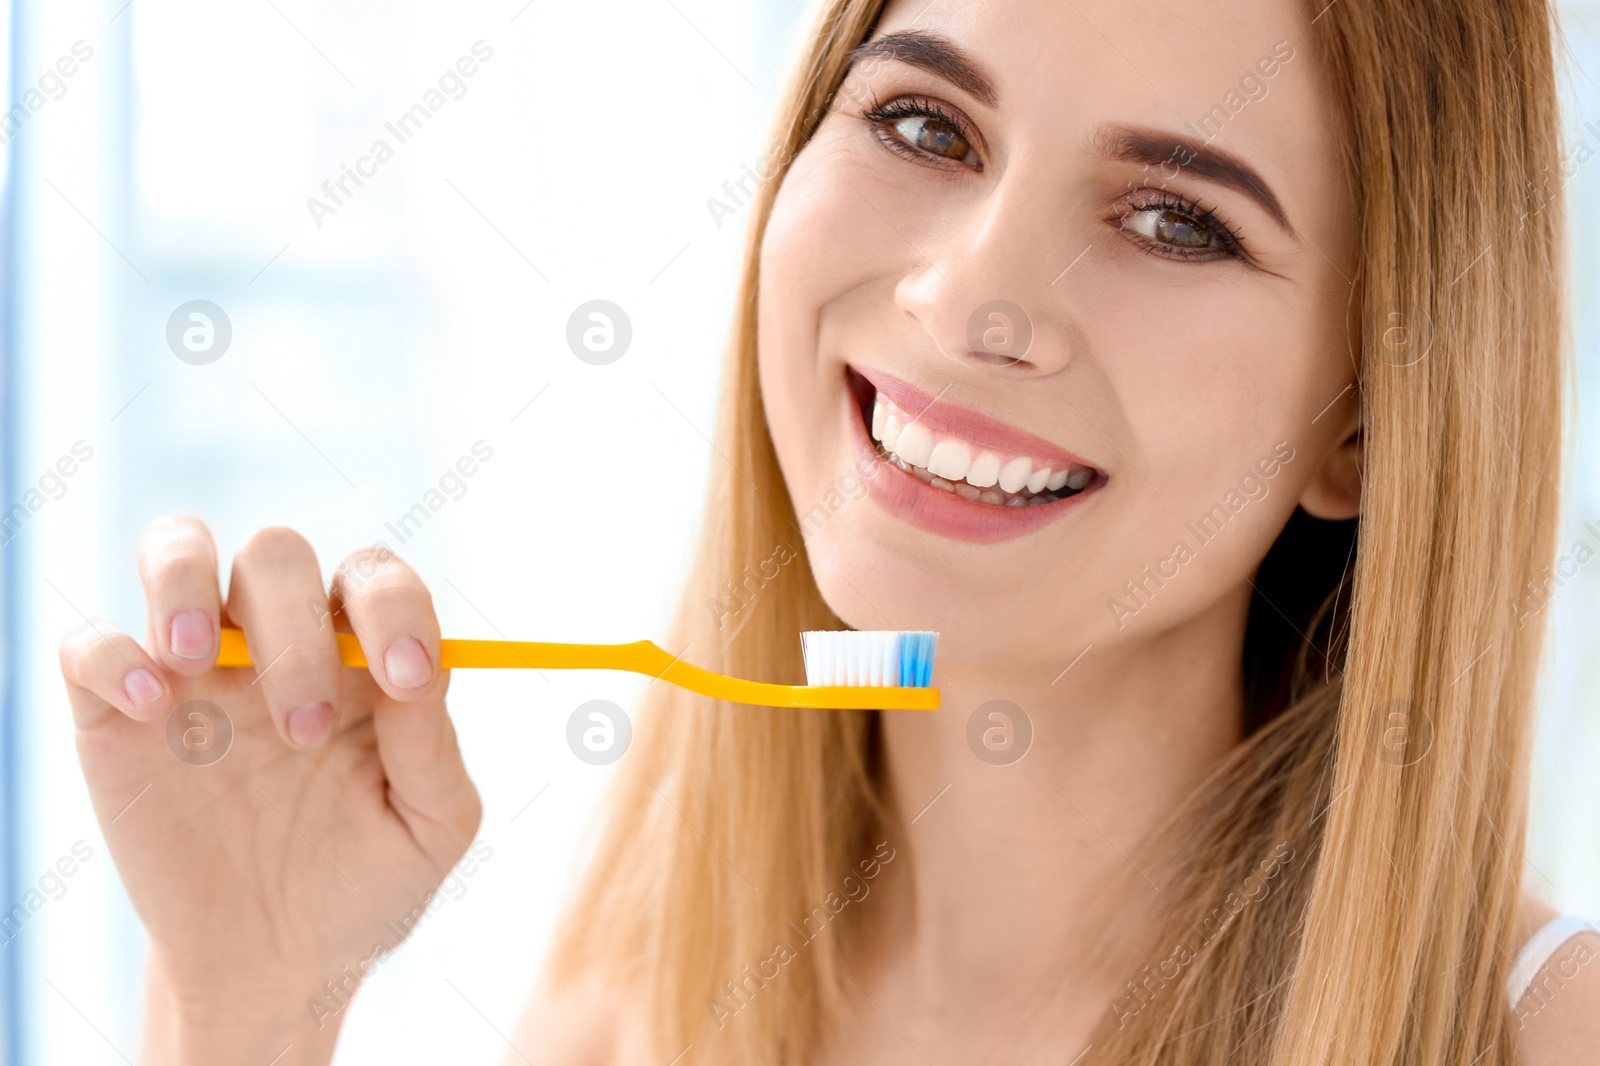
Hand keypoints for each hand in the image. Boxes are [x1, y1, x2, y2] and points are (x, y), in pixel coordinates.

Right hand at [59, 518, 482, 1063]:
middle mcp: (278, 642)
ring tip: (196, 659)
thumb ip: (433, 745)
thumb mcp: (429, 827)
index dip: (394, 606)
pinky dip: (110, 653)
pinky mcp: (117, 716)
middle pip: (276, 554)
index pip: (373, 579)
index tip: (407, 675)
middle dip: (294, 628)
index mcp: (362, 656)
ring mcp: (194, 671)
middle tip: (306, 731)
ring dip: (185, 582)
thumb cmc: (366, 881)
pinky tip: (149, 706)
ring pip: (177, 548)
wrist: (277, 964)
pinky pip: (89, 643)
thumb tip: (423, 668)